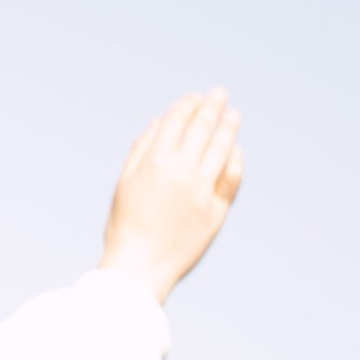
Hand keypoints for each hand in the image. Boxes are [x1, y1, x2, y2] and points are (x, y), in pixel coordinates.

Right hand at [101, 88, 244, 304]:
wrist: (140, 266)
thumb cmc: (126, 225)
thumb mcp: (124, 183)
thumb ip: (141, 149)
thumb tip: (160, 122)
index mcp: (154, 163)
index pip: (176, 122)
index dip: (187, 106)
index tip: (195, 98)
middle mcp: (181, 172)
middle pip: (202, 129)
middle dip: (212, 107)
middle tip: (220, 94)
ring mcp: (202, 190)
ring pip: (221, 148)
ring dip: (228, 127)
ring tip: (233, 115)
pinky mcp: (217, 210)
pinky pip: (232, 177)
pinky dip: (235, 159)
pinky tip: (235, 149)